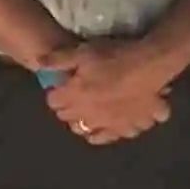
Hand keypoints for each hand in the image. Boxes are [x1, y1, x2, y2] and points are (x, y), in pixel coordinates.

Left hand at [41, 40, 173, 144]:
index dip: (56, 92)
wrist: (150, 66)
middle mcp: (88, 116)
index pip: (54, 101)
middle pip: (69, 119)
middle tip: (75, 96)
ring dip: (86, 124)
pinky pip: (113, 137)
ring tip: (91, 113)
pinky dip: (110, 132)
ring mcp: (108, 125)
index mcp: (74, 97)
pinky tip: (113, 125)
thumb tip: (39, 62)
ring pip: (88, 132)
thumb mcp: (84, 51)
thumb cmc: (115, 56)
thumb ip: (60, 59)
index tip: (61, 85)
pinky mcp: (127, 128)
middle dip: (68, 109)